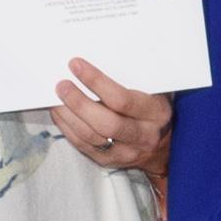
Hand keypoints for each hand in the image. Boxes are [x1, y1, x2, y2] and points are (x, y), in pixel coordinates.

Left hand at [51, 60, 173, 182]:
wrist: (164, 147)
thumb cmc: (154, 110)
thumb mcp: (155, 93)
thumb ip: (134, 80)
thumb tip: (95, 58)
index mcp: (156, 113)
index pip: (122, 100)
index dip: (96, 82)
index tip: (76, 65)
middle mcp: (142, 136)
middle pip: (105, 123)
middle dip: (79, 103)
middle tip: (62, 86)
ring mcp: (126, 153)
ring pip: (91, 136)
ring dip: (69, 116)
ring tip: (56, 98)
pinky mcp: (109, 162)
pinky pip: (84, 146)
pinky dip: (68, 128)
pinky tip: (59, 113)